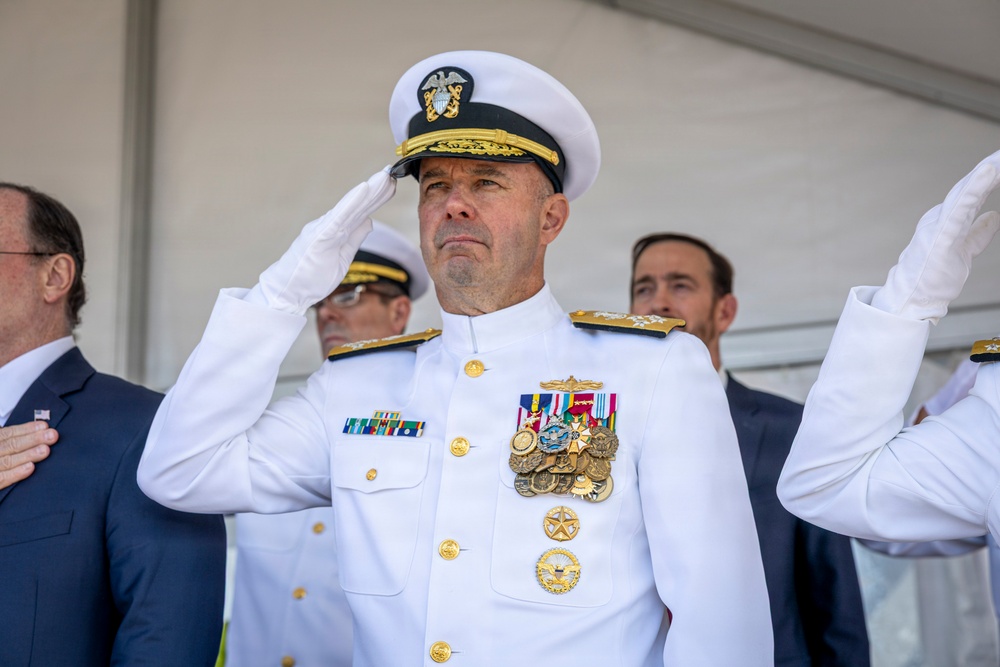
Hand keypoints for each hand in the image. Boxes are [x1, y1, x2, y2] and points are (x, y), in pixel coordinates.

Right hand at [0, 421, 57, 489]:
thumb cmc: (0, 460)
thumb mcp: (1, 448)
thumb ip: (8, 442)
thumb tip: (34, 432)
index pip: (7, 434)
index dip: (26, 429)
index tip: (44, 426)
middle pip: (9, 445)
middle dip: (32, 439)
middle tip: (52, 435)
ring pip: (6, 461)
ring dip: (27, 454)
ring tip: (45, 450)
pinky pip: (1, 479)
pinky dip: (15, 473)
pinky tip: (30, 468)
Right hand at [252, 168, 395, 314]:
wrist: (286, 292)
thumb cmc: (310, 277)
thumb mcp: (343, 257)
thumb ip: (354, 238)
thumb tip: (368, 221)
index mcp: (335, 231)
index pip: (360, 212)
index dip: (376, 199)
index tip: (392, 185)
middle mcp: (329, 225)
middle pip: (358, 206)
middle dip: (376, 190)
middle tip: (393, 173)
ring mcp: (323, 229)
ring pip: (351, 207)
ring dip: (368, 191)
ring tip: (384, 177)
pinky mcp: (319, 236)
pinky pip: (339, 217)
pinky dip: (352, 202)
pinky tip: (364, 189)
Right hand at [872, 150, 999, 322]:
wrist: (911, 300)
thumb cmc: (932, 278)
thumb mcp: (964, 251)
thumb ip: (978, 233)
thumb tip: (995, 216)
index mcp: (948, 220)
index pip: (974, 192)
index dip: (991, 175)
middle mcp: (941, 216)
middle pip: (970, 186)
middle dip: (991, 166)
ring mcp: (939, 224)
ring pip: (965, 192)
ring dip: (985, 172)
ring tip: (999, 158)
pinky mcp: (940, 235)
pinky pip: (960, 208)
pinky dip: (974, 189)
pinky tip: (988, 172)